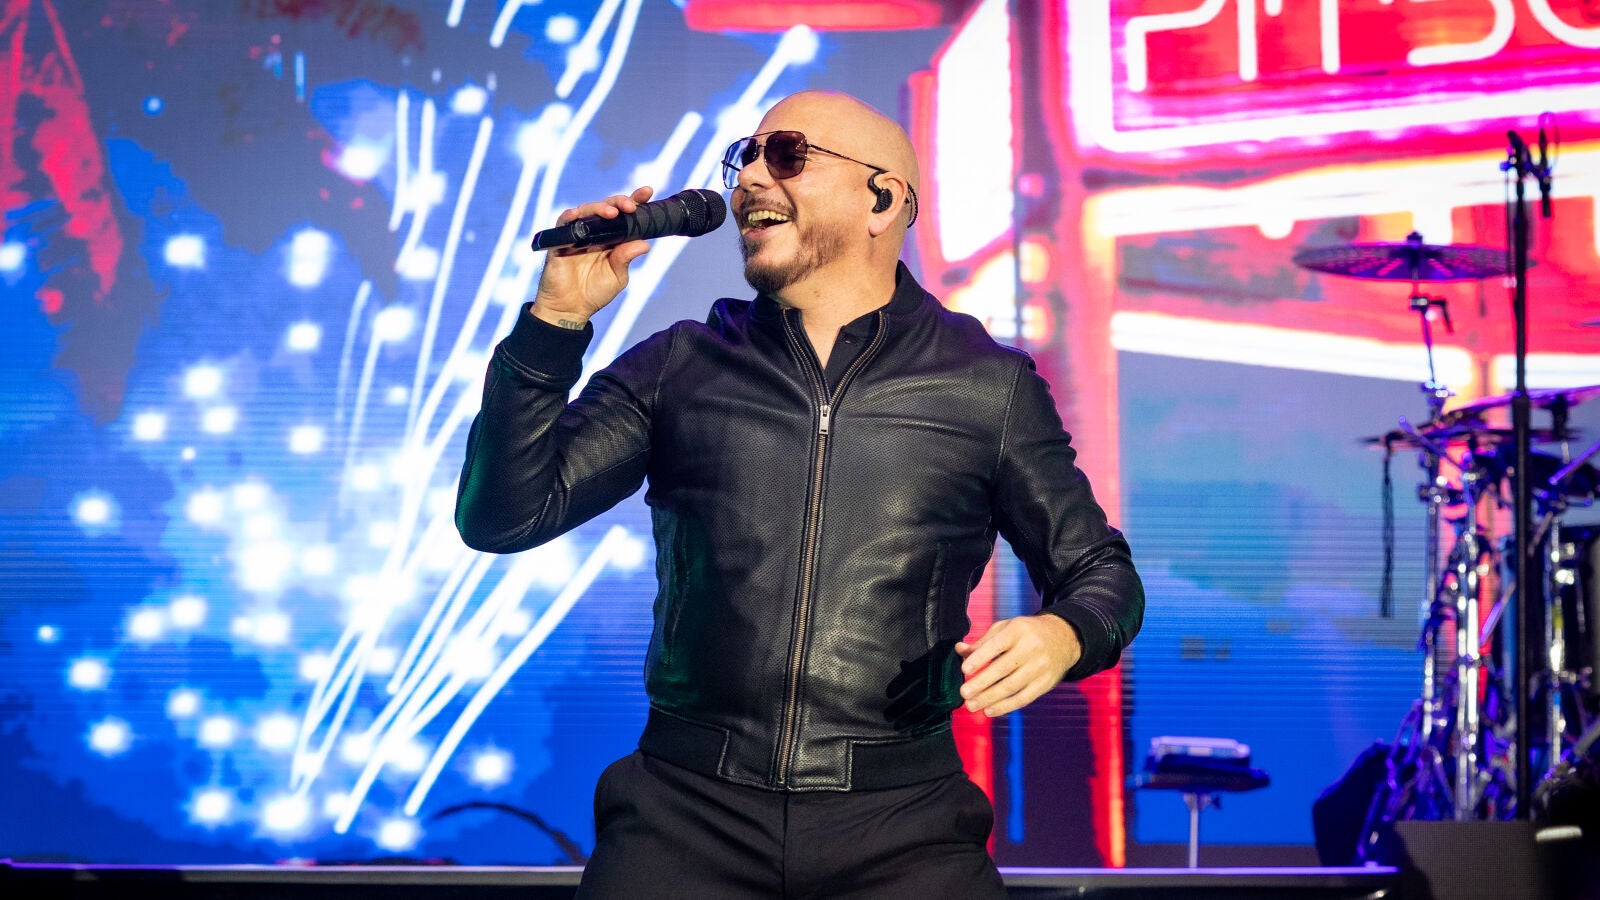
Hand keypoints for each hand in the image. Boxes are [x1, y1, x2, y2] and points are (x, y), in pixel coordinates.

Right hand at [530, 186, 654, 328]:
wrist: (570, 309)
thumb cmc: (594, 293)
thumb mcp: (617, 277)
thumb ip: (626, 259)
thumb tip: (644, 243)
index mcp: (612, 239)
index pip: (624, 215)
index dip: (634, 201)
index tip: (648, 192)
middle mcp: (595, 233)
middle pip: (606, 208)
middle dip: (619, 202)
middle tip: (630, 206)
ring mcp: (577, 235)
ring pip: (586, 211)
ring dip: (599, 208)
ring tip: (611, 213)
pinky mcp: (560, 242)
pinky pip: (563, 224)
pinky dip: (570, 217)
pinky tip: (578, 215)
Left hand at [955, 614, 1082, 717]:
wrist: (1063, 639)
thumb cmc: (1027, 633)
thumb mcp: (1006, 628)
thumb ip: (983, 641)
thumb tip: (960, 650)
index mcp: (1018, 630)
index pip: (997, 645)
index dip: (980, 658)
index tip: (964, 669)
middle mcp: (1031, 648)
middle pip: (1003, 668)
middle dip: (981, 683)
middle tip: (964, 693)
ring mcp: (1040, 667)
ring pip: (1012, 686)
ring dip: (989, 698)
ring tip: (972, 705)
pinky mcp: (1045, 683)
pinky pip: (1024, 698)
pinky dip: (1005, 707)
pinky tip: (990, 710)